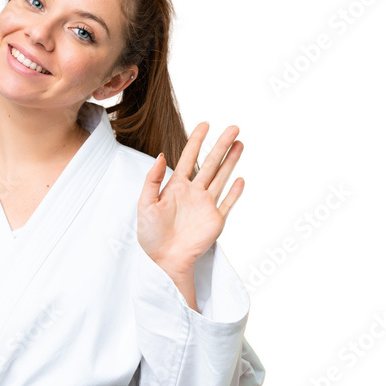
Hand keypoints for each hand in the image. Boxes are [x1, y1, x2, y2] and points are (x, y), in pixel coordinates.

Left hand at [137, 122, 243, 276]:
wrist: (163, 260)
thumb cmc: (150, 235)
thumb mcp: (145, 204)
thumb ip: (152, 180)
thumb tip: (160, 156)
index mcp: (176, 187)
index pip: (188, 158)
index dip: (196, 141)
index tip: (204, 124)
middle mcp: (193, 193)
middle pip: (211, 164)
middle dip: (221, 145)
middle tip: (234, 128)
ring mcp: (205, 206)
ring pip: (222, 178)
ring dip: (231, 161)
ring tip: (240, 144)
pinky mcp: (215, 221)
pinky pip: (227, 203)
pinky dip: (235, 192)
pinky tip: (240, 179)